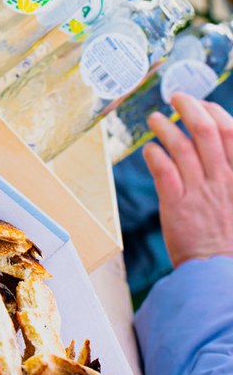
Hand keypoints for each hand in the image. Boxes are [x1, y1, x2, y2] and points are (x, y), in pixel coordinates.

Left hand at [143, 92, 232, 267]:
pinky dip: (154, 154)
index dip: (214, 112)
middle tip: (175, 97)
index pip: (230, 131)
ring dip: (164, 127)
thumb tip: (220, 148)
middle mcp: (222, 179)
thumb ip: (230, 172)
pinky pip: (163, 170)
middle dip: (188, 107)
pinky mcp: (176, 205)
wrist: (221, 276)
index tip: (203, 104)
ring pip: (180, 146)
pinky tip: (149, 149)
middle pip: (204, 130)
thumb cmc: (231, 241)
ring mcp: (198, 191)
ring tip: (155, 119)